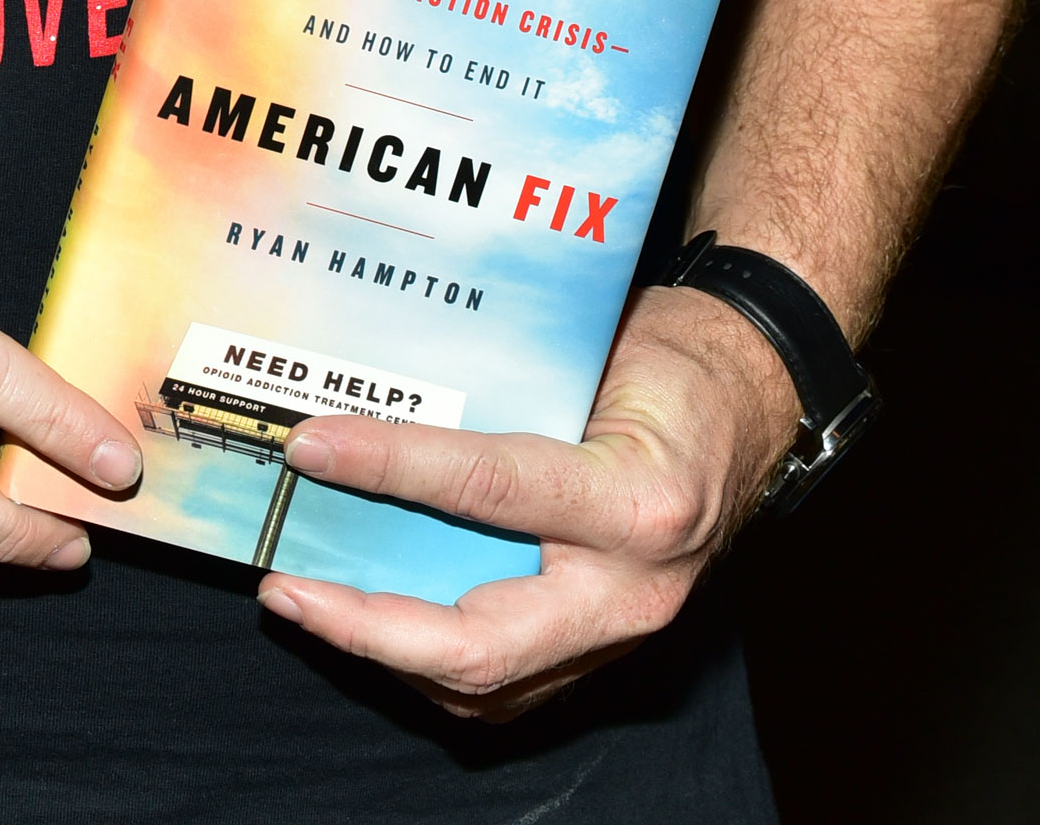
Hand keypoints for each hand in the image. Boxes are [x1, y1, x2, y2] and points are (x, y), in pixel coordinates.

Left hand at [254, 286, 799, 718]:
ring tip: (312, 603)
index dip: (388, 466)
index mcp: (633, 501)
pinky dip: (431, 661)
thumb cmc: (675, 367)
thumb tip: (376, 387)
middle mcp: (631, 587)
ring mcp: (621, 631)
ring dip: (387, 652)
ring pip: (487, 686)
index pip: (488, 488)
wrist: (752, 402)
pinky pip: (506, 682)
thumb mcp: (598, 354)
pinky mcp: (604, 647)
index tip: (311, 446)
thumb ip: (500, 387)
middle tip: (287, 589)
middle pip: (480, 646)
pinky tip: (377, 619)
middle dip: (368, 628)